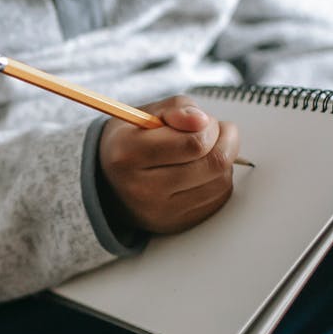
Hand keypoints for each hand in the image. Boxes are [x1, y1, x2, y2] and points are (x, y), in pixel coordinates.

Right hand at [98, 96, 239, 234]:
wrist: (108, 183)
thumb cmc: (131, 143)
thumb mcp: (146, 114)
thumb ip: (177, 108)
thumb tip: (201, 121)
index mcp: (129, 154)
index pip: (194, 143)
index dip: (210, 127)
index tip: (204, 122)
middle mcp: (141, 189)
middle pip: (213, 164)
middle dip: (224, 142)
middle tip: (212, 134)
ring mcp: (159, 212)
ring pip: (221, 182)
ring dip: (222, 162)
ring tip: (203, 153)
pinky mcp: (175, 224)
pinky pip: (218, 199)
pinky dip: (217, 181)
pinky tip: (200, 173)